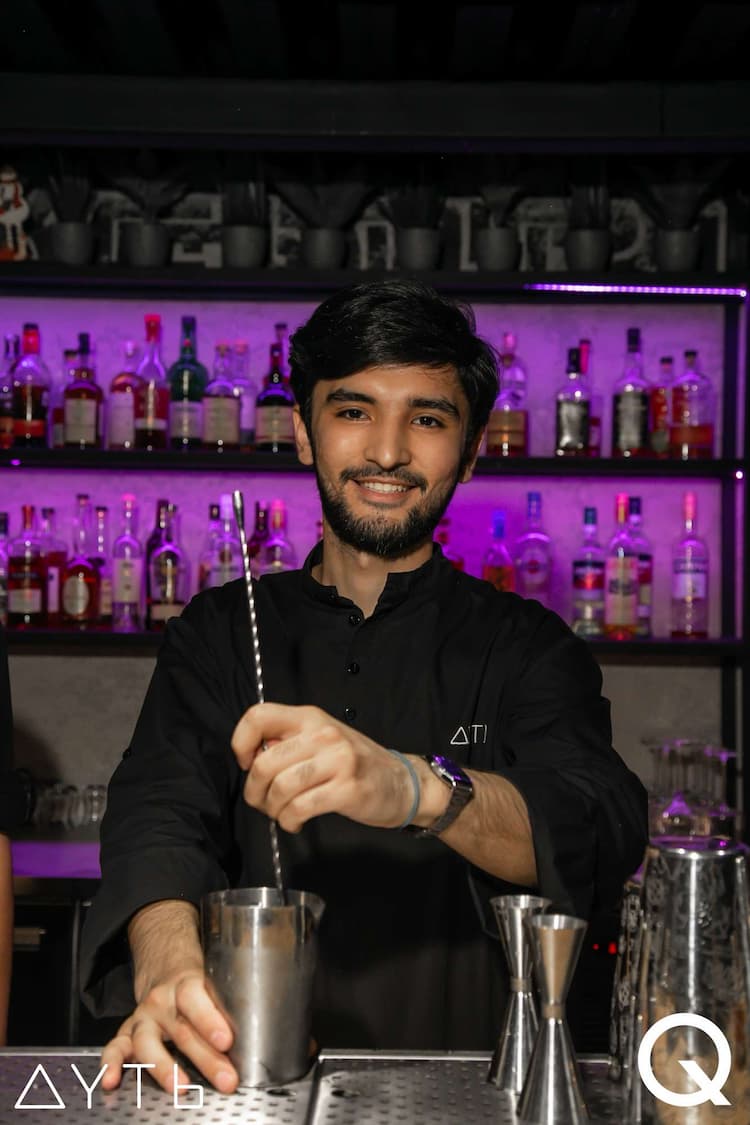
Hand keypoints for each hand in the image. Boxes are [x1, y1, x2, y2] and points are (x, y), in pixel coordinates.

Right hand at [99, 968, 237, 1095]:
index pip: (196, 999)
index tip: (226, 1040)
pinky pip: (116, 1047)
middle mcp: (161, 1001)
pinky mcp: (127, 1031)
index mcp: (185, 984)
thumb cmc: (195, 981)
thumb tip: (251, 1041)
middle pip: (181, 1030)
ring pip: (147, 1042)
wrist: (165, 962)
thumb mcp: (212, 983)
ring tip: (179, 1087)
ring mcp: (142, 1017)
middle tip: (225, 1078)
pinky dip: (111, 1065)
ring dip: (163, 1067)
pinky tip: (112, 1081)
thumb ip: (223, 1008)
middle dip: (205, 1058)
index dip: (210, 1020)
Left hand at [231, 702, 430, 832]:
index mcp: (310, 717)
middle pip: (264, 762)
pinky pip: (300, 808)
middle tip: (263, 802)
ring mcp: (337, 760)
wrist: (400, 781)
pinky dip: (289, 821)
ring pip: (280, 788)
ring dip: (272, 809)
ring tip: (282, 814)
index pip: (259, 716)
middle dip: (254, 791)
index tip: (247, 763)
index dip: (241, 742)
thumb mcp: (320, 740)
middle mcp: (322, 734)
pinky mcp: (346, 789)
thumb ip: (288, 743)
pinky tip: (295, 822)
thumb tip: (253, 760)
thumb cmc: (354, 763)